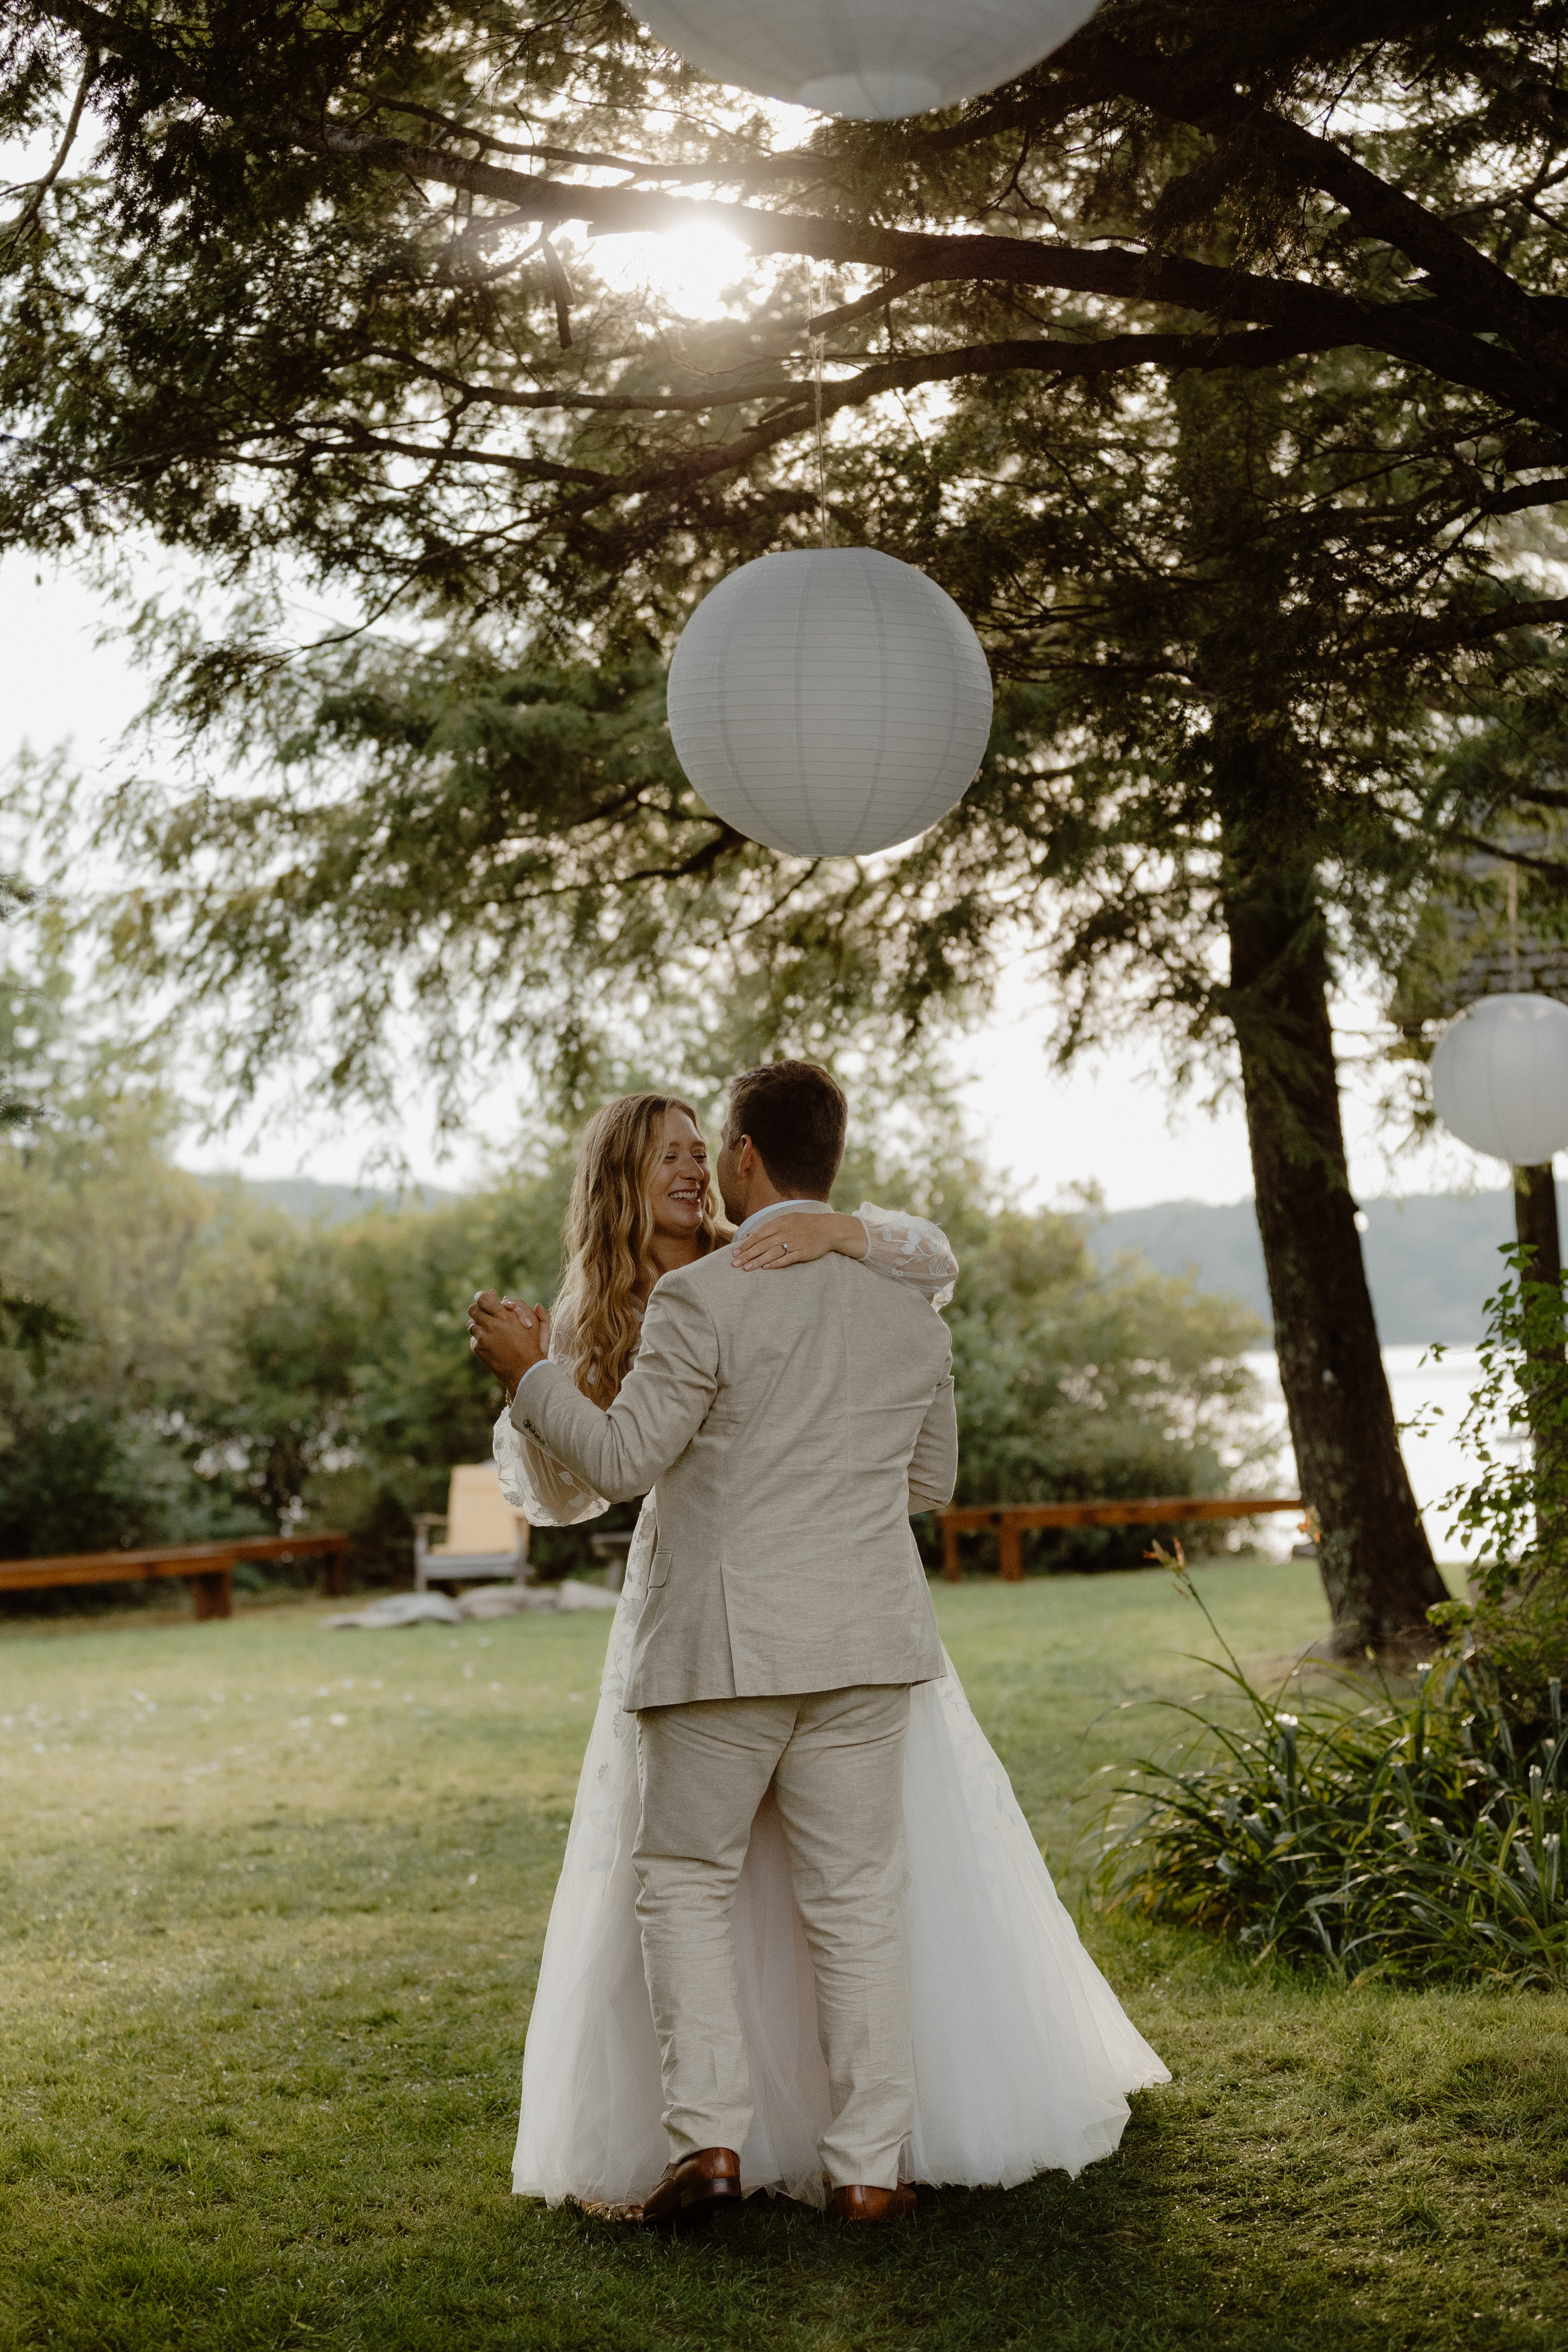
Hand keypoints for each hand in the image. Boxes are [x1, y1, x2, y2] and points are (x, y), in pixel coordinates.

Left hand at [468, 1289, 550, 1393]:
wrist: (526, 1371)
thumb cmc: (533, 1346)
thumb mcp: (534, 1324)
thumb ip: (523, 1307)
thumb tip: (506, 1296)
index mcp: (505, 1316)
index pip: (483, 1299)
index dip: (482, 1297)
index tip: (485, 1298)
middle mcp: (492, 1325)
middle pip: (473, 1309)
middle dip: (478, 1309)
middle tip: (484, 1313)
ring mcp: (483, 1338)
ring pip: (471, 1324)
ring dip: (479, 1325)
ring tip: (489, 1330)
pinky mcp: (478, 1349)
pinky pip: (473, 1338)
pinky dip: (480, 1339)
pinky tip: (490, 1343)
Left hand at [732, 1211, 867, 1271]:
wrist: (828, 1228)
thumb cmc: (804, 1224)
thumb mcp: (786, 1220)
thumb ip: (768, 1227)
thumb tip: (749, 1235)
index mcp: (780, 1223)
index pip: (759, 1234)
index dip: (746, 1244)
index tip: (734, 1253)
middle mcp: (786, 1232)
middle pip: (763, 1245)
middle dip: (747, 1255)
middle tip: (735, 1264)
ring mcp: (795, 1242)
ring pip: (772, 1253)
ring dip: (758, 1261)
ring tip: (746, 1268)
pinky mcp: (803, 1252)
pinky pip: (787, 1259)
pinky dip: (776, 1263)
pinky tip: (766, 1268)